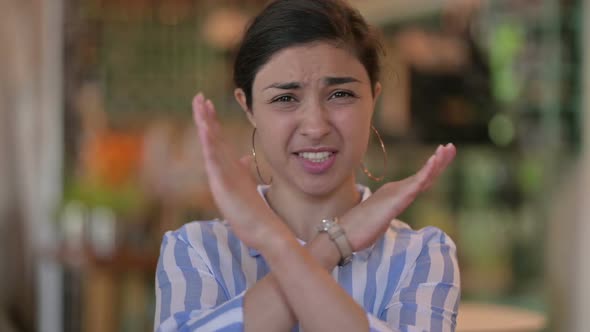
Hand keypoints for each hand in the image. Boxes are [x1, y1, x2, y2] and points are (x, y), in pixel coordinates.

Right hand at [192, 93, 285, 248]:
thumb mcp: (247, 184)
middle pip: (211, 138)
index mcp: (228, 167)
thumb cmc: (252, 212)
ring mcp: (220, 177)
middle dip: (205, 117)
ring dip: (204, 126)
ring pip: (210, 146)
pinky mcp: (222, 185)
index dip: (212, 120)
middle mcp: (222, 170)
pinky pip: (214, 162)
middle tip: (198, 96)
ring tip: (199, 108)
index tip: (208, 102)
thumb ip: (243, 169)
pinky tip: (205, 131)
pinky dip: (209, 145)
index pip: (218, 139)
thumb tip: (244, 157)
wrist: (260, 231)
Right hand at [341, 144, 455, 250]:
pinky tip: (434, 162)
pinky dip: (426, 172)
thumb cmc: (359, 230)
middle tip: (451, 146)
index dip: (432, 169)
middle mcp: (395, 190)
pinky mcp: (395, 201)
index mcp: (394, 194)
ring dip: (436, 162)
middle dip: (439, 160)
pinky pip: (415, 184)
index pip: (419, 181)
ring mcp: (395, 193)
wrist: (344, 233)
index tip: (443, 157)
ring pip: (422, 176)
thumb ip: (385, 214)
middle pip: (424, 175)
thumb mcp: (379, 220)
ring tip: (447, 149)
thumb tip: (386, 215)